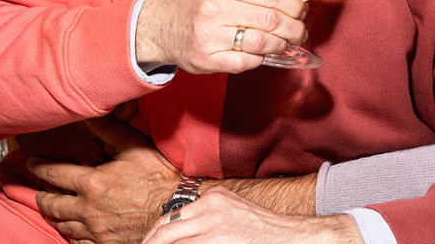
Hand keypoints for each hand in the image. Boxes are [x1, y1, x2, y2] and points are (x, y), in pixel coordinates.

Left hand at [30, 114, 178, 242]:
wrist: (174, 208)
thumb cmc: (157, 177)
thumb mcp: (135, 147)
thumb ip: (110, 131)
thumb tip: (92, 115)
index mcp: (93, 183)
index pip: (55, 174)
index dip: (40, 167)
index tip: (32, 163)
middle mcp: (87, 209)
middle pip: (52, 204)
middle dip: (41, 196)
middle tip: (37, 191)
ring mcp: (94, 230)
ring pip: (61, 224)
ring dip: (52, 215)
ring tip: (50, 208)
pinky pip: (76, 241)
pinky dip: (69, 232)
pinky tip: (70, 227)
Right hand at [136, 0, 307, 74]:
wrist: (158, 26)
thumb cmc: (196, 3)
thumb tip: (290, 4)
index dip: (294, 5)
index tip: (301, 11)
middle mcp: (215, 7)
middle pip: (270, 20)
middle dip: (294, 28)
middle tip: (300, 31)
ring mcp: (210, 35)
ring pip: (261, 43)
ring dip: (281, 45)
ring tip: (286, 43)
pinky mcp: (206, 59)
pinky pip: (246, 62)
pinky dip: (260, 59)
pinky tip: (263, 53)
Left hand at [142, 188, 360, 243]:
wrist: (287, 236)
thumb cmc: (260, 230)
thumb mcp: (231, 212)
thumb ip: (208, 216)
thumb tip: (181, 230)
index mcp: (213, 196)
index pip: (172, 215)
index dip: (155, 234)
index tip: (147, 243)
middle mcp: (210, 205)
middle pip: (165, 226)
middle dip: (150, 242)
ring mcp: (213, 222)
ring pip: (170, 237)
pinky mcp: (217, 238)